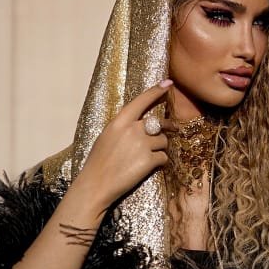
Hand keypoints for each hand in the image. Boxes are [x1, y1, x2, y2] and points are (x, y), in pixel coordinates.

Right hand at [71, 79, 178, 213]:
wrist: (96, 184)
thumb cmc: (98, 162)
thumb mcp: (106, 137)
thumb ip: (123, 128)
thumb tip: (139, 124)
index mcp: (120, 122)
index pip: (141, 101)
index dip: (155, 91)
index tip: (168, 83)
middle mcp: (133, 129)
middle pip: (159, 122)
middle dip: (167, 127)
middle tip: (172, 130)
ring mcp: (142, 144)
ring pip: (163, 141)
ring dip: (160, 148)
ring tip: (147, 158)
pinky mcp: (149, 160)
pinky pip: (163, 157)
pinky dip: (159, 162)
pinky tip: (147, 168)